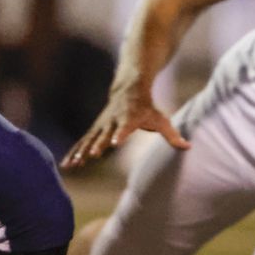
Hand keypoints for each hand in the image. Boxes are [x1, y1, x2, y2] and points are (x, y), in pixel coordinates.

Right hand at [60, 83, 189, 168]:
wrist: (129, 88)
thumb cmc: (147, 107)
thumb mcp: (160, 119)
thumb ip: (172, 135)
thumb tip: (188, 146)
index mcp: (129, 119)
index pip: (125, 127)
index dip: (120, 134)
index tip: (114, 143)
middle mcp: (113, 122)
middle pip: (104, 134)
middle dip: (97, 145)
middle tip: (92, 155)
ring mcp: (102, 125)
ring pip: (89, 139)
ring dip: (80, 152)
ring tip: (73, 165)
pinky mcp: (95, 129)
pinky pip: (82, 142)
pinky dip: (74, 152)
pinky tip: (66, 165)